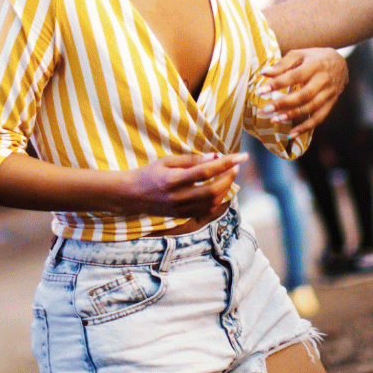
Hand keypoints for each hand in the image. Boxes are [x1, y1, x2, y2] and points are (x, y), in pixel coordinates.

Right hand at [117, 153, 243, 218]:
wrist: (131, 195)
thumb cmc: (150, 173)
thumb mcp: (168, 161)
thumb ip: (192, 160)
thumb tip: (216, 157)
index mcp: (172, 180)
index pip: (205, 171)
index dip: (226, 163)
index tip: (241, 156)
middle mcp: (177, 198)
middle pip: (212, 190)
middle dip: (229, 177)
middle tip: (235, 165)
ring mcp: (180, 210)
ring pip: (212, 203)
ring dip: (225, 188)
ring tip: (229, 174)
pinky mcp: (182, 216)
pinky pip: (206, 211)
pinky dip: (217, 199)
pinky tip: (220, 188)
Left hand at [258, 48, 348, 134]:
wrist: (340, 62)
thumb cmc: (315, 57)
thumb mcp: (300, 54)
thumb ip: (283, 64)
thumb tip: (264, 73)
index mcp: (315, 65)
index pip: (294, 76)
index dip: (277, 84)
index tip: (261, 91)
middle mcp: (323, 80)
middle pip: (303, 95)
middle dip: (282, 104)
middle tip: (265, 110)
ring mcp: (329, 93)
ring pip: (310, 108)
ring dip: (292, 115)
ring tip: (274, 120)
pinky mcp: (331, 103)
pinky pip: (319, 118)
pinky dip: (306, 128)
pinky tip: (292, 134)